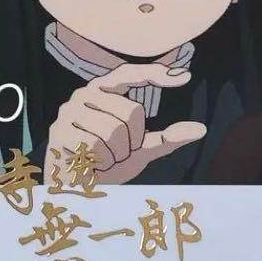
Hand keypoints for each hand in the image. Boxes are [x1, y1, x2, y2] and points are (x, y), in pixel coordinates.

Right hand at [46, 61, 206, 184]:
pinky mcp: (60, 132)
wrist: (72, 187)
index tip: (185, 77)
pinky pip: (95, 147)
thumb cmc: (105, 162)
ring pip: (113, 132)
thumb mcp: (140, 150)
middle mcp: (84, 94)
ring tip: (102, 160)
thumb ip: (166, 138)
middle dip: (131, 142)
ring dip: (115, 156)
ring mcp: (69, 112)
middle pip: (130, 112)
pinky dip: (100, 163)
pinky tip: (89, 165)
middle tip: (115, 153)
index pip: (129, 73)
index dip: (154, 73)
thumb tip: (201, 129)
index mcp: (103, 92)